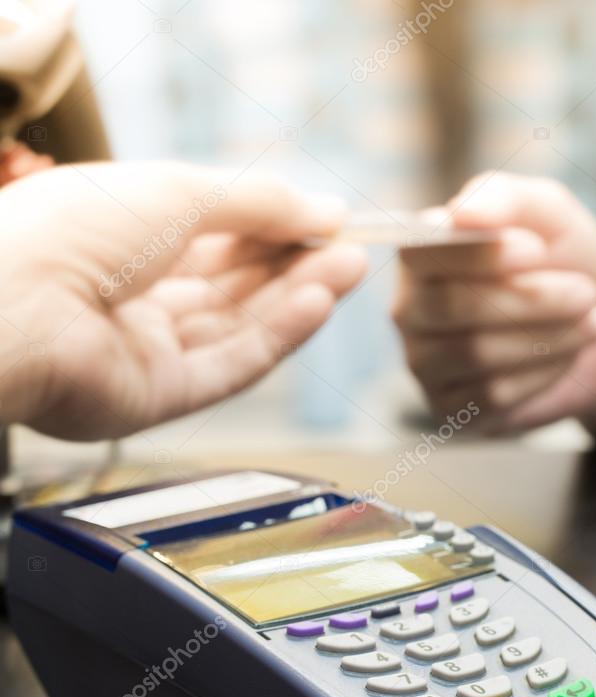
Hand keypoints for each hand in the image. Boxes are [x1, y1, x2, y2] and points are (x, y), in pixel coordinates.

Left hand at [0, 161, 366, 438]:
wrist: (15, 308)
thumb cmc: (76, 232)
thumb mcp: (180, 192)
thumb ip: (257, 203)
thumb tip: (323, 208)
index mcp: (125, 234)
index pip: (215, 232)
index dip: (274, 224)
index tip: (329, 217)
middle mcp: (135, 294)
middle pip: (232, 282)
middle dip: (294, 261)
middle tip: (352, 245)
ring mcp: (146, 348)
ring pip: (237, 324)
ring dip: (296, 296)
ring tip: (350, 267)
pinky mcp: (158, 396)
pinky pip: (229, 366)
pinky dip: (277, 335)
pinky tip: (318, 305)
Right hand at [393, 172, 595, 432]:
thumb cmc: (568, 262)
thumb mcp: (550, 213)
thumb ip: (505, 198)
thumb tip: (459, 212)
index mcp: (421, 255)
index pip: (421, 252)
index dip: (479, 253)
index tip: (538, 248)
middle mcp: (410, 310)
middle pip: (450, 307)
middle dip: (531, 299)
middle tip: (586, 293)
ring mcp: (425, 364)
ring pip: (475, 353)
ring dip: (548, 336)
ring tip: (592, 321)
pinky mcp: (451, 408)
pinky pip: (492, 395)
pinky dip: (544, 372)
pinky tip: (567, 355)